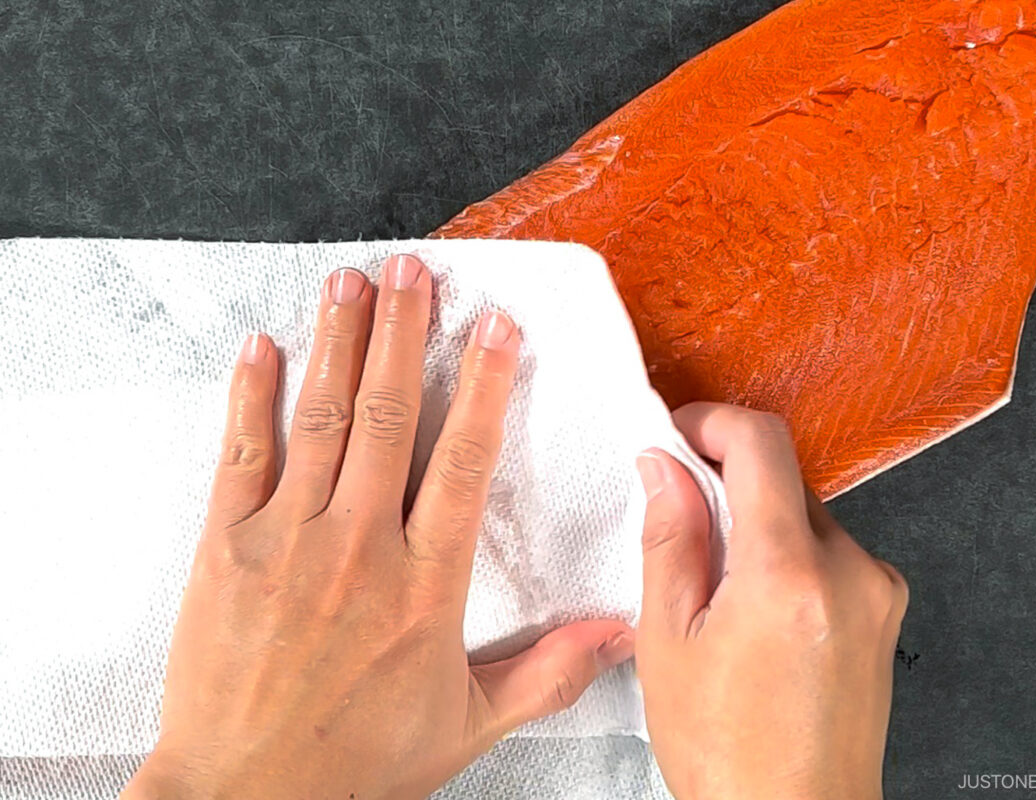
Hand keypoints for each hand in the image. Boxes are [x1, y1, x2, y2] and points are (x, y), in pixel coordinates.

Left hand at [122, 256, 633, 799]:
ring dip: (340, 342)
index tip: (497, 329)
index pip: (464, 461)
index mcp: (424, 582)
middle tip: (418, 270)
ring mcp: (287, 538)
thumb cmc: (356, 763)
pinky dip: (250, 395)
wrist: (245, 798)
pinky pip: (239, 454)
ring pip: (322, 418)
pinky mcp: (225, 547)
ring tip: (354, 281)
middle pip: (391, 415)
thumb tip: (619, 636)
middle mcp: (358, 544)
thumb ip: (548, 673)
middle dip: (407, 333)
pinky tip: (262, 346)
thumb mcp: (468, 724)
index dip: (486, 386)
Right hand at [634, 403, 907, 799]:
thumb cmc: (728, 754)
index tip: (677, 436)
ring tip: (720, 594)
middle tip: (680, 524)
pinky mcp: (886, 610)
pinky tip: (757, 615)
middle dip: (726, 483)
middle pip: (783, 478)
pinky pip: (830, 552)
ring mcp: (877, 590)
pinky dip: (789, 558)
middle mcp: (850, 570)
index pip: (761, 443)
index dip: (710, 422)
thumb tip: (663, 465)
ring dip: (759, 526)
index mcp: (789, 574)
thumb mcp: (669, 643)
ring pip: (804, 515)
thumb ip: (669, 538)